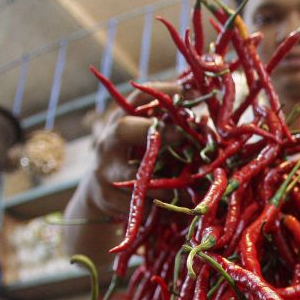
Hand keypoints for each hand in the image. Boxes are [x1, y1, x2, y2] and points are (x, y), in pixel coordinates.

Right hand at [86, 82, 181, 218]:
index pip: (138, 99)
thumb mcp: (141, 139)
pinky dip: (160, 206)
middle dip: (155, 131)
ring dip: (165, 182)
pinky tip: (171, 207)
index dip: (163, 92)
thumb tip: (203, 123)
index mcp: (120, 120)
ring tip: (187, 189)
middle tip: (181, 137)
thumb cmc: (130, 159)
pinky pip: (140, 202)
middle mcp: (109, 142)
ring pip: (136, 175)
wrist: (96, 193)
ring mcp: (105, 170)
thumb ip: (165, 129)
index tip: (188, 94)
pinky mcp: (108, 197)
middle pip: (124, 129)